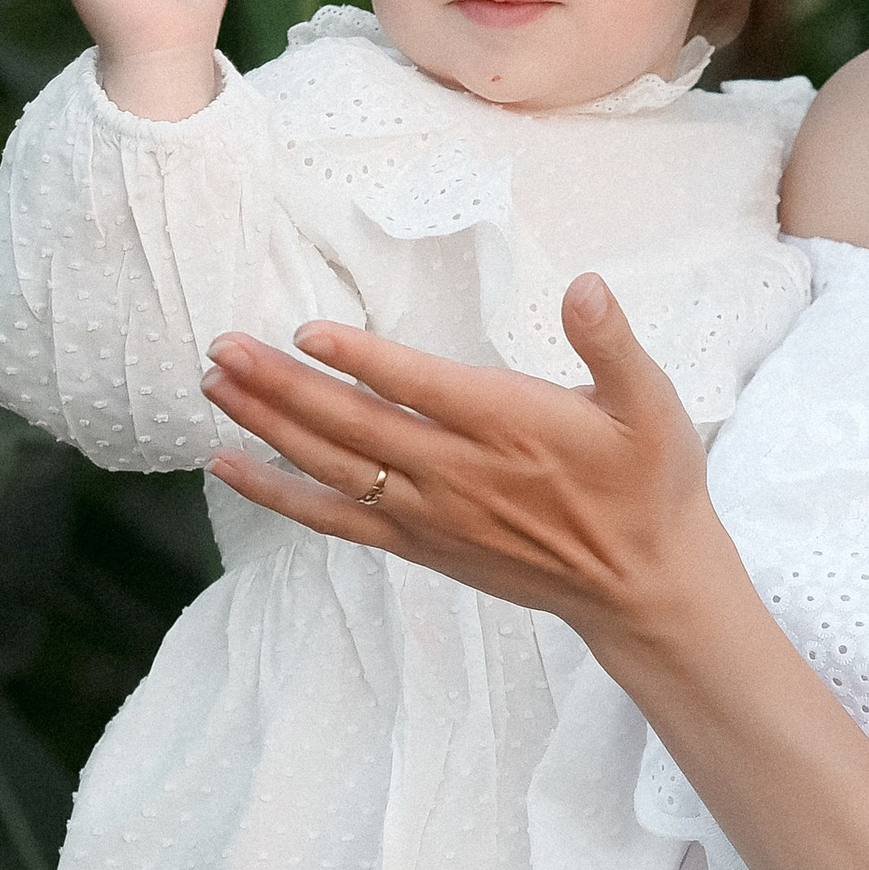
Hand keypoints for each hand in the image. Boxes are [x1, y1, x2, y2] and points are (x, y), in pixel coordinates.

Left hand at [199, 276, 738, 668]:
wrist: (641, 582)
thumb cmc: (647, 484)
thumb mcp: (654, 403)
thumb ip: (612, 343)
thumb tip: (586, 287)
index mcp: (510, 426)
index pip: (416, 386)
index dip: (357, 358)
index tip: (304, 329)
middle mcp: (459, 472)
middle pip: (352, 424)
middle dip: (281, 384)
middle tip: (222, 345)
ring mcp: (431, 513)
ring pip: (332, 465)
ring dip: (268, 424)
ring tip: (215, 384)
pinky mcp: (419, 543)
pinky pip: (333, 518)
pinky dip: (278, 493)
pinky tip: (229, 465)